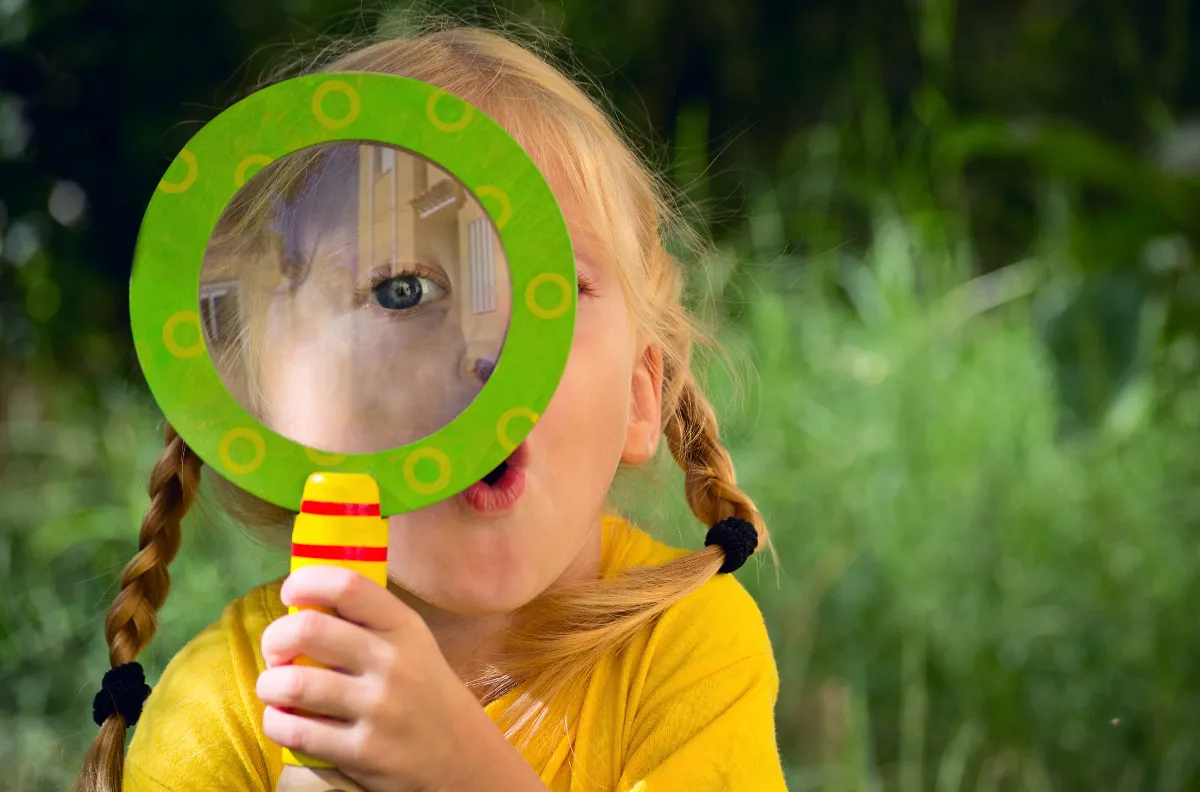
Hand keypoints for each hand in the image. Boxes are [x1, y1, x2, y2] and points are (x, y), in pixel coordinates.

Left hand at [256, 565, 545, 791]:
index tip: (291, 594)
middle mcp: (393, 663)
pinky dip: (276, 722)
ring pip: (294, 683)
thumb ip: (367, 622)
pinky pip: (296, 731)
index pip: (348, 586)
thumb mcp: (412, 644)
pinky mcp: (363, 753)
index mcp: (404, 627)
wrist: (463, 758)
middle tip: (276, 650)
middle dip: (275, 638)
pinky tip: (284, 718)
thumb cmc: (424, 692)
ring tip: (274, 687)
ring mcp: (379, 709)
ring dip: (269, 684)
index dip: (307, 582)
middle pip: (309, 629)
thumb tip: (303, 602)